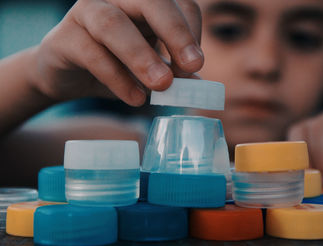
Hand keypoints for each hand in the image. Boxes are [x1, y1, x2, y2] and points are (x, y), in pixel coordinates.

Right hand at [29, 0, 202, 105]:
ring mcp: (86, 13)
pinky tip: (136, 99)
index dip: (191, 32)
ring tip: (162, 85)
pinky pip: (92, 54)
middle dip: (175, 33)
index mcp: (143, 2)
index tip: (195, 65)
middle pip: (150, 1)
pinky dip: (118, 79)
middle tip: (192, 65)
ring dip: (142, 56)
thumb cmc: (114, 64)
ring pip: (113, 24)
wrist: (68, 74)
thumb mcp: (149, 68)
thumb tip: (198, 85)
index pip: (179, 3)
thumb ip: (172, 71)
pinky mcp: (64, 38)